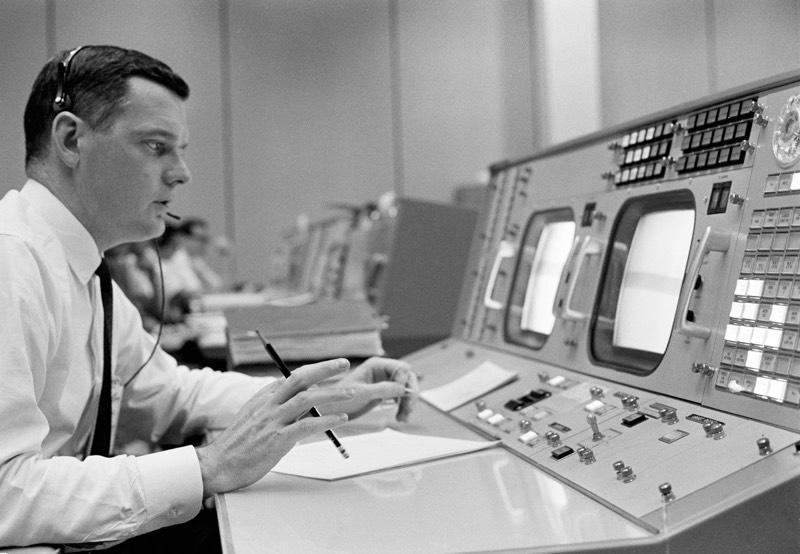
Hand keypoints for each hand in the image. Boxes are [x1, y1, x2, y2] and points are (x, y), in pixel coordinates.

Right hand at [196, 358, 353, 496]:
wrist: (217, 465)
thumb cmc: (239, 444)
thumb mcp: (255, 417)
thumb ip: (276, 408)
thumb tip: (304, 404)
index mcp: (263, 397)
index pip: (292, 376)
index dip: (315, 369)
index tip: (333, 366)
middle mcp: (268, 404)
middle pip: (300, 378)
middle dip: (324, 369)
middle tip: (344, 364)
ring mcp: (272, 421)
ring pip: (307, 399)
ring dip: (332, 393)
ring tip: (351, 392)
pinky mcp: (276, 440)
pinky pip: (306, 425)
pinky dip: (326, 420)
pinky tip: (340, 419)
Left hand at [321, 357, 417, 421]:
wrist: (332, 411)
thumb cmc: (342, 399)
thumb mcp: (362, 394)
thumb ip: (383, 389)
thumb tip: (403, 388)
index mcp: (377, 365)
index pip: (401, 368)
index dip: (404, 380)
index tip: (401, 395)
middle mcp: (383, 371)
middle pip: (408, 378)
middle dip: (410, 394)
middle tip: (408, 410)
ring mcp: (385, 381)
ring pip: (406, 389)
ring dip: (408, 403)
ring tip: (403, 419)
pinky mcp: (385, 392)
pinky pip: (401, 398)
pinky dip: (404, 407)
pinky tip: (400, 418)